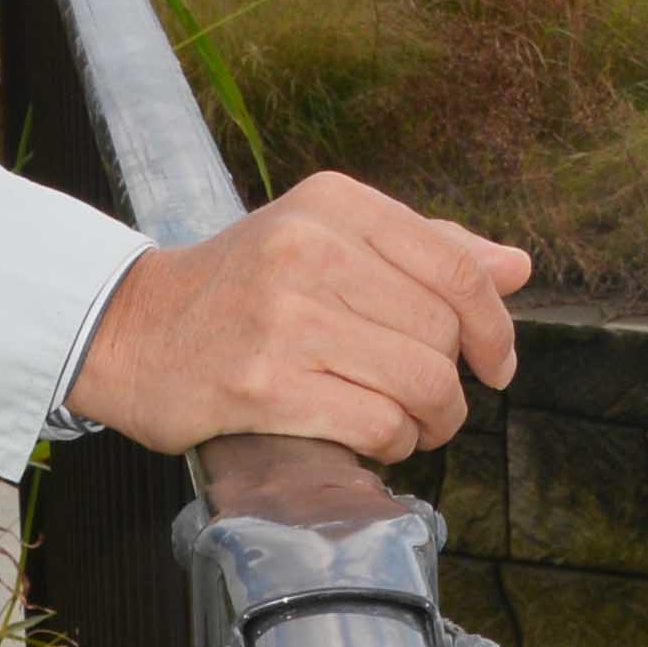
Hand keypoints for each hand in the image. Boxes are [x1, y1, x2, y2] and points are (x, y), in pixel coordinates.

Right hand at [74, 172, 529, 459]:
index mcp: (333, 203)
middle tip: (434, 402)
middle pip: (441, 332)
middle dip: (453, 382)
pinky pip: (375, 424)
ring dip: (430, 421)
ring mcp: (284, 318)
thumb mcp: (326, 239)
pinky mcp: (262, 385)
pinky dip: (391, 443)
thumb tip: (516, 267)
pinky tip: (373, 439)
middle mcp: (309, 250)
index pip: (454, 267)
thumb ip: (424, 250)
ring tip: (410, 426)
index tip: (497, 364)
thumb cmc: (243, 288)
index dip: (494, 325)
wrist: (131, 330)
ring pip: (419, 382)